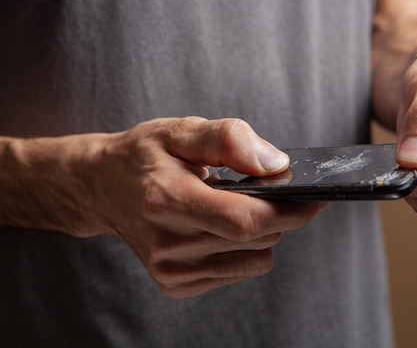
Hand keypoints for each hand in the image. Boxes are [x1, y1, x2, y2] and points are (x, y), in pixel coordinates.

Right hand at [90, 117, 324, 296]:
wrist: (102, 188)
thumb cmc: (144, 155)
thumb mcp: (182, 130)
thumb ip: (229, 140)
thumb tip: (276, 165)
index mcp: (166, 200)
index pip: (245, 220)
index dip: (290, 210)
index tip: (314, 196)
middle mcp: (167, 245)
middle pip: (256, 239)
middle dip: (278, 213)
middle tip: (267, 188)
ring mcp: (170, 271)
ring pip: (256, 258)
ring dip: (260, 231)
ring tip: (231, 205)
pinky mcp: (176, 285)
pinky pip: (240, 269)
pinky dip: (243, 247)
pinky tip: (217, 225)